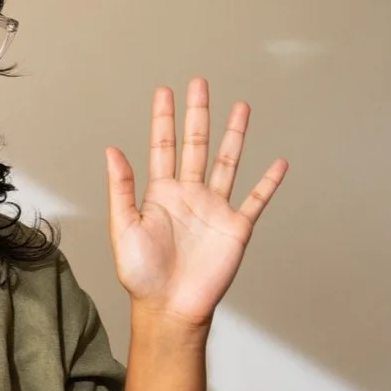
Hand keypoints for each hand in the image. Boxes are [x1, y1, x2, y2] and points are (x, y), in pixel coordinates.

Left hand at [106, 78, 286, 328]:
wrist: (170, 307)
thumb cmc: (142, 274)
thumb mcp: (124, 227)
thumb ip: (122, 188)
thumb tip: (112, 150)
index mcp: (161, 194)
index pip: (163, 147)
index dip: (164, 119)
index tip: (165, 91)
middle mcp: (190, 195)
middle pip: (197, 145)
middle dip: (198, 114)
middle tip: (200, 83)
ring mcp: (215, 209)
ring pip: (228, 162)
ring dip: (235, 135)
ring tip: (241, 106)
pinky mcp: (236, 227)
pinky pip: (256, 199)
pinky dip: (268, 182)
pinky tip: (278, 163)